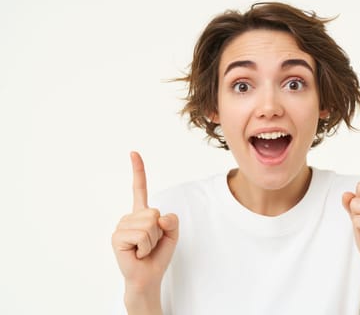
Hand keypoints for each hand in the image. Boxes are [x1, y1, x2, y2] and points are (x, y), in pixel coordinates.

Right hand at [112, 152, 178, 293]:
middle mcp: (130, 216)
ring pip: (149, 224)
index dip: (138, 170)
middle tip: (150, 245)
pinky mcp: (117, 237)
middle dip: (159, 232)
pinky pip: (142, 235)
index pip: (140, 188)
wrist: (148, 277)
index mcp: (142, 213)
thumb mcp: (172, 234)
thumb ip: (172, 220)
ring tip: (144, 249)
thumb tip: (159, 216)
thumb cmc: (158, 255)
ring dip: (152, 241)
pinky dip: (145, 247)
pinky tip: (137, 253)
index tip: (134, 152)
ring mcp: (122, 225)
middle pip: (154, 212)